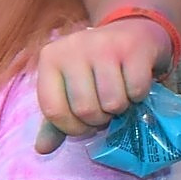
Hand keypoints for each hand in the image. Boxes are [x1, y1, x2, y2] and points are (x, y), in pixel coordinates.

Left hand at [31, 15, 166, 151]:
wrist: (133, 30)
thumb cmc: (96, 67)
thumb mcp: (70, 88)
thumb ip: (57, 118)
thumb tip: (42, 149)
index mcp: (50, 59)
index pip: (53, 110)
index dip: (72, 128)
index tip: (84, 126)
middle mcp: (73, 48)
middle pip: (85, 109)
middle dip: (99, 119)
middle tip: (105, 110)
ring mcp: (104, 45)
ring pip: (112, 102)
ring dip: (120, 109)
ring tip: (119, 97)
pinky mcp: (133, 47)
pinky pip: (136, 90)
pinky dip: (139, 96)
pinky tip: (134, 85)